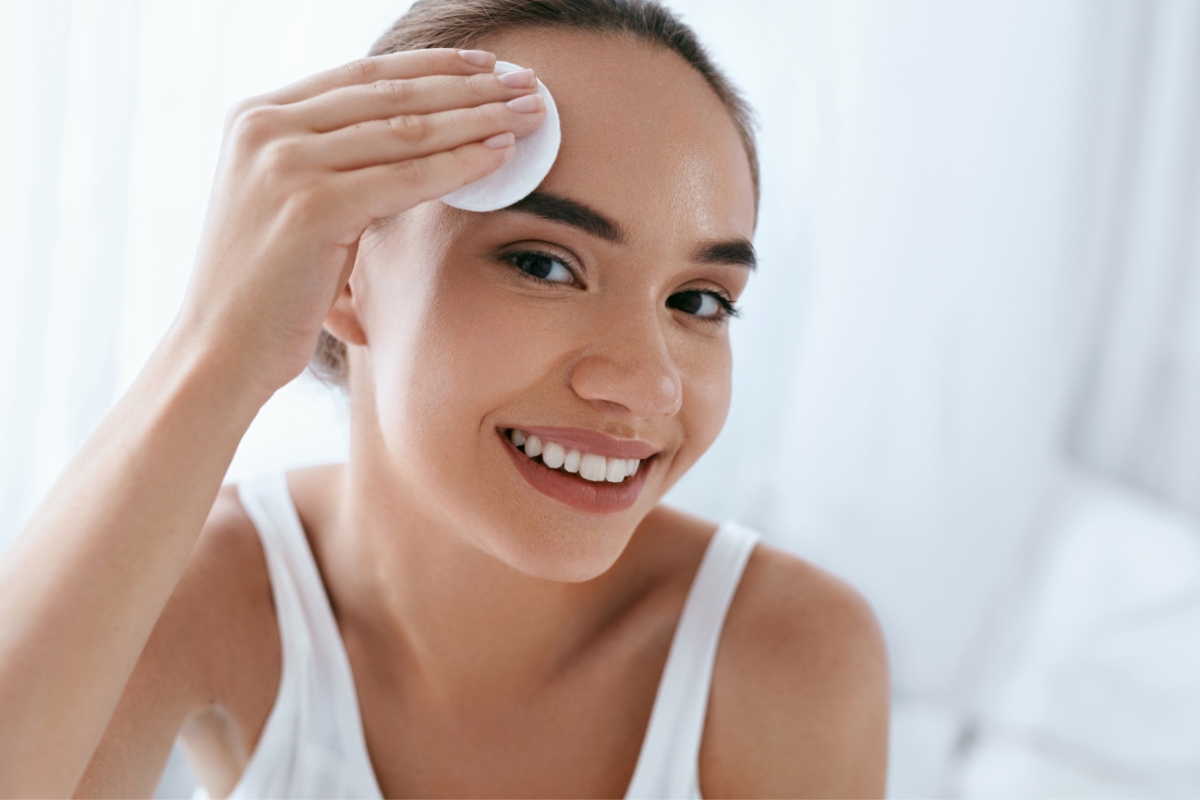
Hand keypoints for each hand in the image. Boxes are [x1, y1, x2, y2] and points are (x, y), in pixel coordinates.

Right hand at [176, 48, 544, 395]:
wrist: (220, 348)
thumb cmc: (267, 288)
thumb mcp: (291, 202)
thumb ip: (332, 162)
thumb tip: (415, 137)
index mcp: (257, 117)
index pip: (364, 75)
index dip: (434, 65)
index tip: (488, 65)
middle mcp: (266, 128)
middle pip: (392, 93)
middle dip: (469, 84)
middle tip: (526, 82)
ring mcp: (285, 164)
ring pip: (406, 129)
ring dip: (478, 116)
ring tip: (531, 112)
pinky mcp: (310, 207)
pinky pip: (405, 178)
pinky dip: (460, 164)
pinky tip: (501, 154)